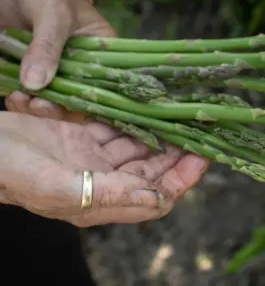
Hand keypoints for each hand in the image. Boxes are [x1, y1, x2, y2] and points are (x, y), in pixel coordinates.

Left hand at [0, 0, 115, 121]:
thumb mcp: (54, 14)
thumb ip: (47, 47)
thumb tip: (35, 85)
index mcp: (102, 52)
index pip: (105, 87)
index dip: (92, 104)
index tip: (71, 111)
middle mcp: (82, 64)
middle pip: (77, 99)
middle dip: (57, 107)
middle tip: (37, 105)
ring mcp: (57, 67)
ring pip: (52, 99)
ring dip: (36, 105)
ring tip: (19, 98)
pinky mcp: (33, 67)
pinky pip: (30, 90)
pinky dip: (21, 97)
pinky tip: (12, 94)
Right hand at [0, 112, 208, 225]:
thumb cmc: (9, 170)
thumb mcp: (57, 186)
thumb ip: (109, 195)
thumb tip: (159, 199)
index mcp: (101, 201)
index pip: (156, 197)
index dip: (182, 180)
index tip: (203, 157)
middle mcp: (103, 181)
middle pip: (153, 170)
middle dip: (178, 152)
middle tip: (200, 129)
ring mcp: (93, 157)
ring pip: (139, 146)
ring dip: (160, 132)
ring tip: (182, 113)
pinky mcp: (82, 135)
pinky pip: (118, 126)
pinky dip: (134, 118)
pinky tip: (150, 105)